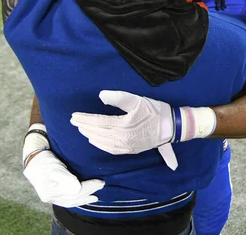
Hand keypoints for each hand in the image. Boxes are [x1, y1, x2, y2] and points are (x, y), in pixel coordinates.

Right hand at [22, 123, 103, 206]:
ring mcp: (51, 196)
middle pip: (73, 198)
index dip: (89, 187)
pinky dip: (77, 199)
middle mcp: (50, 197)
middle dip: (89, 192)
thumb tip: (77, 188)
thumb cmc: (44, 160)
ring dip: (84, 198)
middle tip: (102, 185)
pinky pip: (67, 199)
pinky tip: (84, 198)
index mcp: (50, 192)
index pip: (75, 192)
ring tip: (95, 197)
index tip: (100, 181)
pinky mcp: (53, 193)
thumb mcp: (55, 167)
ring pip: (71, 201)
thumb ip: (65, 178)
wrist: (33, 157)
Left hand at [70, 91, 216, 170]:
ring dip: (90, 135)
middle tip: (73, 121)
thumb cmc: (155, 111)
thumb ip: (118, 97)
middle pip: (98, 133)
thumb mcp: (137, 100)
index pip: (98, 122)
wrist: (172, 127)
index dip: (84, 119)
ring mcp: (126, 146)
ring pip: (103, 142)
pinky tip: (96, 141)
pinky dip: (100, 145)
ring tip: (82, 129)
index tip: (73, 116)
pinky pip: (111, 149)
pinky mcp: (131, 150)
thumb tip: (100, 96)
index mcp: (122, 126)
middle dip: (84, 126)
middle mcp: (122, 139)